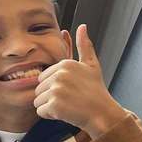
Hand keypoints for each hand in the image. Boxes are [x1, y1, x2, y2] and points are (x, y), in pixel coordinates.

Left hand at [33, 24, 126, 138]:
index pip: (43, 78)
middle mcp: (60, 75)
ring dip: (49, 107)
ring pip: (38, 101)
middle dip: (50, 97)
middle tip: (69, 99)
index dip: (54, 86)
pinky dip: (50, 115)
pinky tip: (65, 113)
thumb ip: (84, 46)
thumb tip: (82, 26)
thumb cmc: (96, 91)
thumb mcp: (91, 65)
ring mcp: (56, 90)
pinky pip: (41, 111)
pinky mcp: (54, 105)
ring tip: (67, 106)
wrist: (102, 113)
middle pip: (39, 89)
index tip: (70, 89)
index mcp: (65, 64)